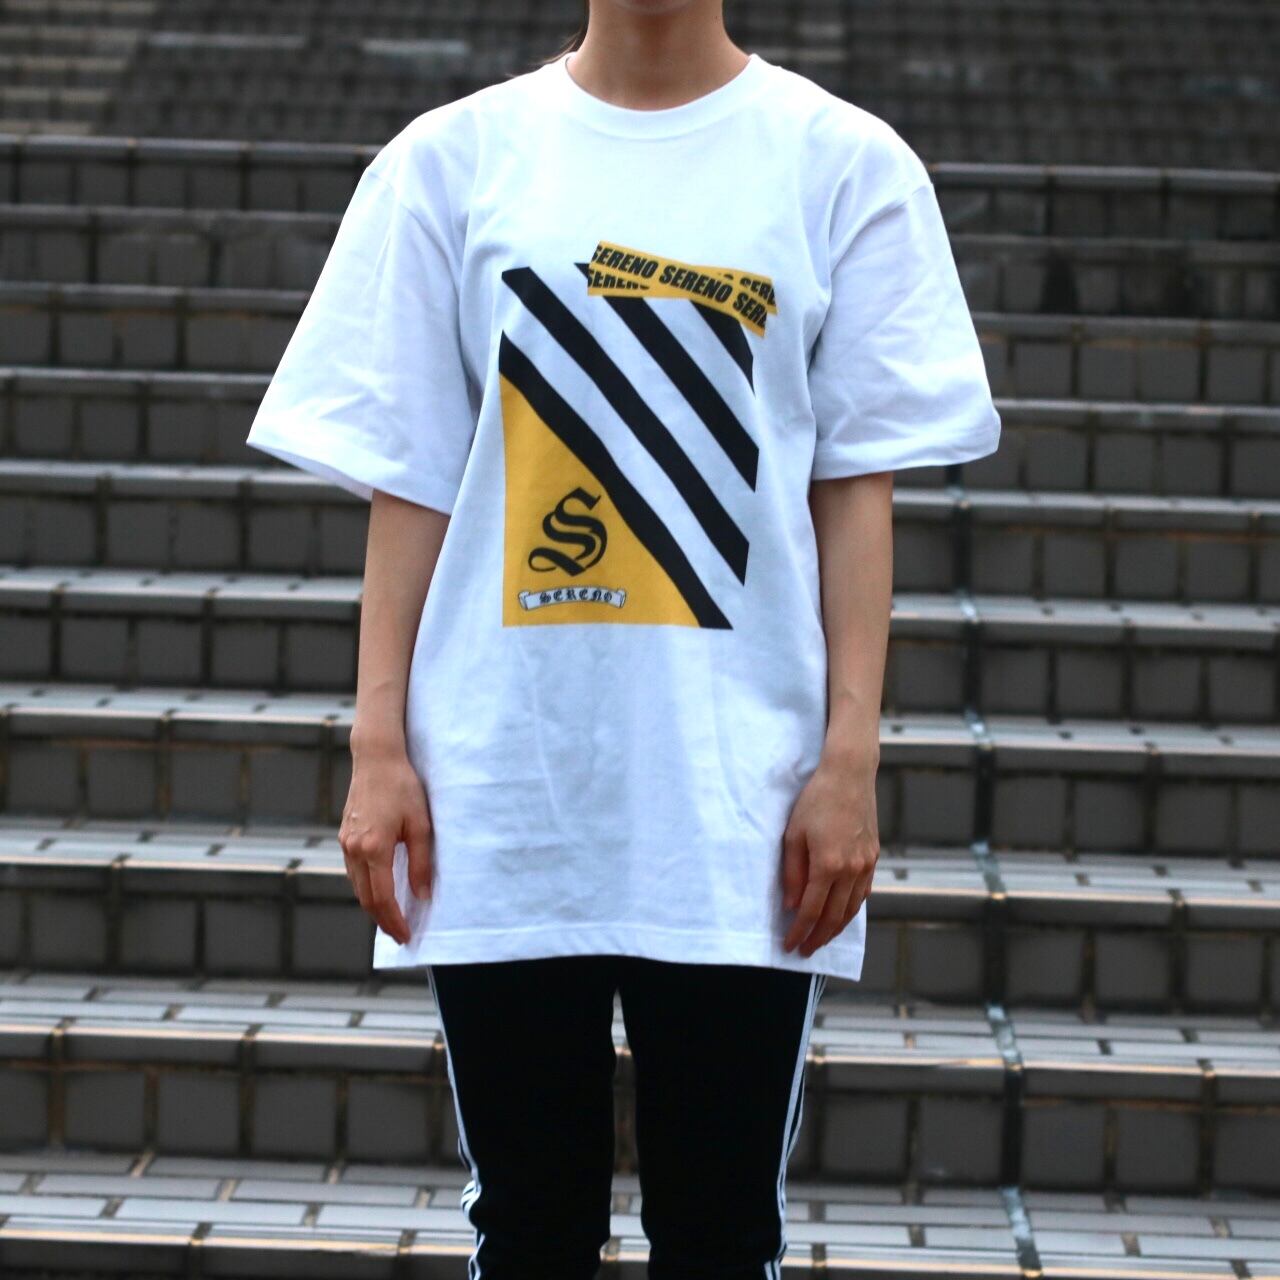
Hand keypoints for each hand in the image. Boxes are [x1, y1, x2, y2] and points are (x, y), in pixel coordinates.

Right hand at [339, 741, 434, 945]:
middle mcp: (354, 849)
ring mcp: (346, 843)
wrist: (376, 758)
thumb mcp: (421, 825)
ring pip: (357, 886)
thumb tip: (422, 895)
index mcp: (374, 848)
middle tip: (400, 935)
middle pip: (366, 899)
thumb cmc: (403, 787)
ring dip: (373, 906)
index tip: (406, 935)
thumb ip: (421, 863)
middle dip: (383, 921)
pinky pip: (353, 872)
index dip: (394, 920)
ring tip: (391, 919)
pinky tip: (379, 891)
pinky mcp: (344, 836)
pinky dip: (365, 888)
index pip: (382, 898)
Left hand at [780, 754, 878, 956]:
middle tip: (805, 950)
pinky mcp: (873, 857)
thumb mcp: (793, 835)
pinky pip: (863, 893)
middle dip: (818, 938)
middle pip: (834, 917)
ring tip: (821, 939)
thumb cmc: (815, 800)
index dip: (799, 932)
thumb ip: (792, 873)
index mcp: (828, 865)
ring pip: (852, 909)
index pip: (811, 911)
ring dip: (836, 928)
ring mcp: (866, 864)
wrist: (848, 775)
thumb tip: (790, 905)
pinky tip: (842, 914)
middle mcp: (851, 870)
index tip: (790, 946)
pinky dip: (852, 909)